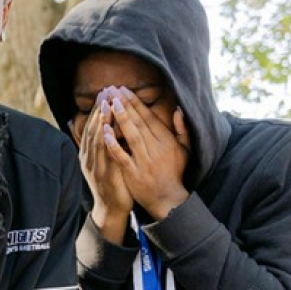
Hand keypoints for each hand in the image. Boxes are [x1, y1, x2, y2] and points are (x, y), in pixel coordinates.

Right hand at [72, 94, 131, 243]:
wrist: (110, 209)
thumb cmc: (109, 182)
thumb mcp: (98, 160)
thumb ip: (92, 143)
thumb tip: (74, 122)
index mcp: (87, 153)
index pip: (91, 127)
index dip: (96, 110)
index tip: (103, 93)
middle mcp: (88, 158)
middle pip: (91, 130)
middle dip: (98, 110)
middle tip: (104, 92)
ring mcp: (94, 166)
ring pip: (96, 140)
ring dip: (100, 122)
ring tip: (107, 105)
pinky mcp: (103, 175)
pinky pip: (103, 155)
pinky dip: (105, 142)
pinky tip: (108, 130)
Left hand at [104, 88, 189, 219]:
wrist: (169, 200)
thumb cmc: (175, 172)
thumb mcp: (185, 150)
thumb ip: (182, 130)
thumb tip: (178, 110)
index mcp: (167, 141)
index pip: (148, 117)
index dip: (135, 103)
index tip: (123, 90)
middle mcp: (156, 148)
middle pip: (138, 123)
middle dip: (124, 105)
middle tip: (111, 90)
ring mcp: (145, 161)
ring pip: (131, 136)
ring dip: (119, 118)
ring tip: (108, 103)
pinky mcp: (134, 173)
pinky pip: (122, 156)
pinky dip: (113, 144)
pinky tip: (104, 132)